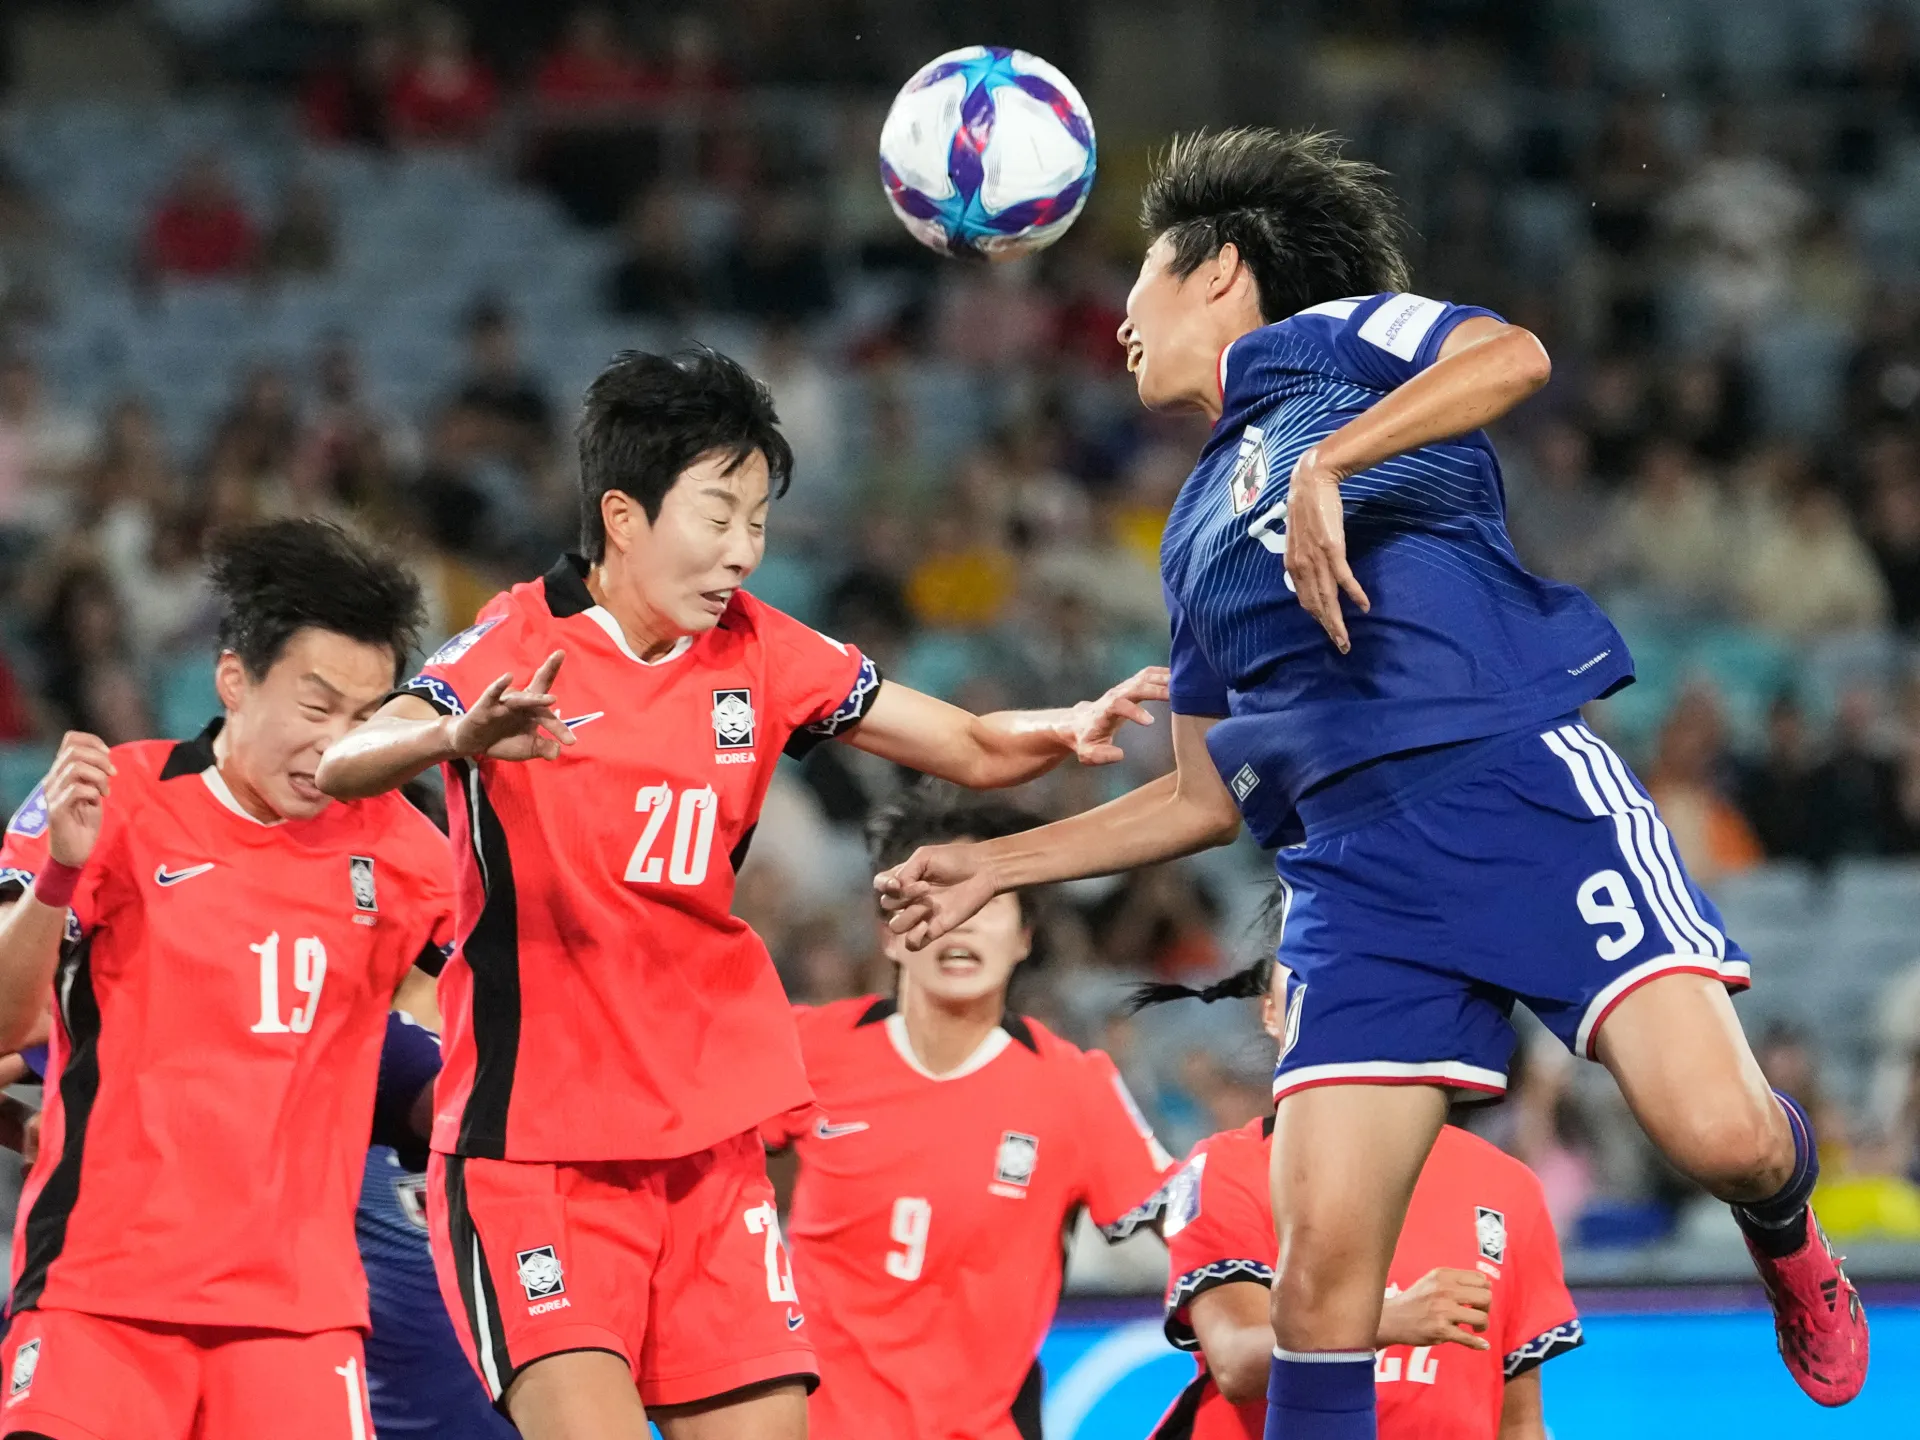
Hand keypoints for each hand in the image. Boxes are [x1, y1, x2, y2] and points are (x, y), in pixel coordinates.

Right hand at [45, 731, 112, 867]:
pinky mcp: (56, 810)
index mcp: (61, 772)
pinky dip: (93, 792)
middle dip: (100, 760)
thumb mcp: (93, 793)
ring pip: (75, 768)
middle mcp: (52, 780)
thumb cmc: (84, 823)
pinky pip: (76, 790)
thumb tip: (106, 758)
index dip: (93, 741)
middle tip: (112, 775)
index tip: (108, 756)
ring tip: (105, 791)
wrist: (74, 853)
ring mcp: (52, 794)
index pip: (70, 740)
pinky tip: (98, 801)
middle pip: (74, 751)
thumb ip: (94, 775)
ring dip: (98, 777)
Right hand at [447, 651, 575, 761]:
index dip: (560, 717)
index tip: (570, 724)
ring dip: (536, 699)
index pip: (549, 704)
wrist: (474, 743)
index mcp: (533, 710)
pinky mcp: (486, 706)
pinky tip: (508, 677)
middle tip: (560, 654)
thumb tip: (557, 751)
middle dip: (549, 670)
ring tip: (552, 700)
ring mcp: (504, 703)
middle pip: (538, 687)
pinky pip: (493, 694)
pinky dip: (499, 685)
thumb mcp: (527, 748)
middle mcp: (521, 703)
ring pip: (521, 699)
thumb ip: (543, 748)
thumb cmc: (504, 740)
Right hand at [874, 841, 998, 951]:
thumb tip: (895, 890)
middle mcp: (910, 898)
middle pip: (886, 905)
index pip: (880, 886)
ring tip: (928, 904)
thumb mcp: (924, 857)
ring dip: (908, 915)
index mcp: (905, 878)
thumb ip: (904, 872)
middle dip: (903, 896)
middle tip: (926, 887)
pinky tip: (925, 925)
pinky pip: (912, 944)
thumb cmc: (955, 859)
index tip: (897, 883)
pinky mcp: (934, 929)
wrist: (983, 870)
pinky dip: (913, 937)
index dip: (883, 886)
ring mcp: (921, 915)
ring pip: (896, 926)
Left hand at [1064, 666, 1170, 764]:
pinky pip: (1148, 674)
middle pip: (1137, 686)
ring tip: (1185, 682)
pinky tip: (1180, 676)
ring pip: (1145, 676)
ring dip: (1164, 677)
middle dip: (1156, 689)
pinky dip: (1164, 672)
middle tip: (1178, 696)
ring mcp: (1124, 687)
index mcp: (1105, 710)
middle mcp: (1116, 694)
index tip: (1151, 722)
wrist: (1079, 723)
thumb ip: (1101, 755)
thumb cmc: (1086, 740)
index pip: (1119, 705)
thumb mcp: (1088, 753)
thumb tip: (1120, 755)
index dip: (1135, 711)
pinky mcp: (1131, 685)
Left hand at [1284, 448, 1369, 653]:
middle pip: (1317, 605)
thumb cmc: (1308, 509)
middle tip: (1342, 647)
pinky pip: (1343, 577)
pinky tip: (1364, 605)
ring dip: (1339, 621)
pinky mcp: (1332, 548)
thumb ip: (1305, 558)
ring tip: (1348, 639)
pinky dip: (1353, 593)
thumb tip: (1314, 573)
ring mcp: (1316, 558)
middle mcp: (1301, 565)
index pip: (1306, 599)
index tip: (1330, 632)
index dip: (1318, 618)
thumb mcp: (1300, 539)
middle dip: (1329, 628)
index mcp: (1293, 564)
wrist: (1312, 482)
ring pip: (1328, 597)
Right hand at [1377, 1267, 1491, 1350]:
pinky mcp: (1441, 1330)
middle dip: (1486, 1309)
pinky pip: (1469, 1338)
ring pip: (1481, 1318)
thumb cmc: (1416, 1300)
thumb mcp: (1433, 1281)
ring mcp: (1443, 1310)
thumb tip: (1487, 1286)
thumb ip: (1456, 1281)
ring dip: (1482, 1326)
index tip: (1476, 1301)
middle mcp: (1445, 1290)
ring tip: (1474, 1328)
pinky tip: (1481, 1345)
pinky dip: (1478, 1344)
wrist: (1393, 1319)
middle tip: (1477, 1315)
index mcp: (1444, 1275)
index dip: (1483, 1291)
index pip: (1481, 1280)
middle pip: (1486, 1297)